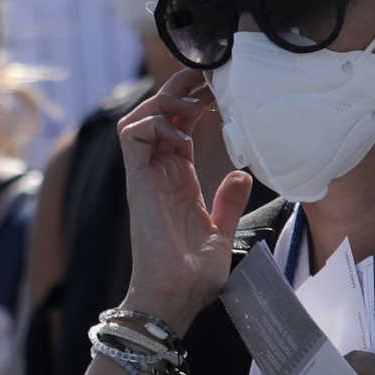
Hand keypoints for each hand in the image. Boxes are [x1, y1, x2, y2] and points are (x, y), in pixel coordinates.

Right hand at [115, 69, 253, 326]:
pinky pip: (132, 136)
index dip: (195, 101)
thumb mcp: (221, 233)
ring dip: (165, 101)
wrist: (174, 298)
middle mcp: (158, 173)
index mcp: (177, 180)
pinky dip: (155, 123)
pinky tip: (184, 134)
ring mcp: (145, 177)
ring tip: (196, 104)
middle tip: (210, 76)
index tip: (220, 88)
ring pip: (139, 117)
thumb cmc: (193, 277)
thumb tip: (242, 175)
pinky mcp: (137, 183)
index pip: (179, 126)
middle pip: (158, 113)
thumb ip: (229, 203)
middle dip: (180, 88)